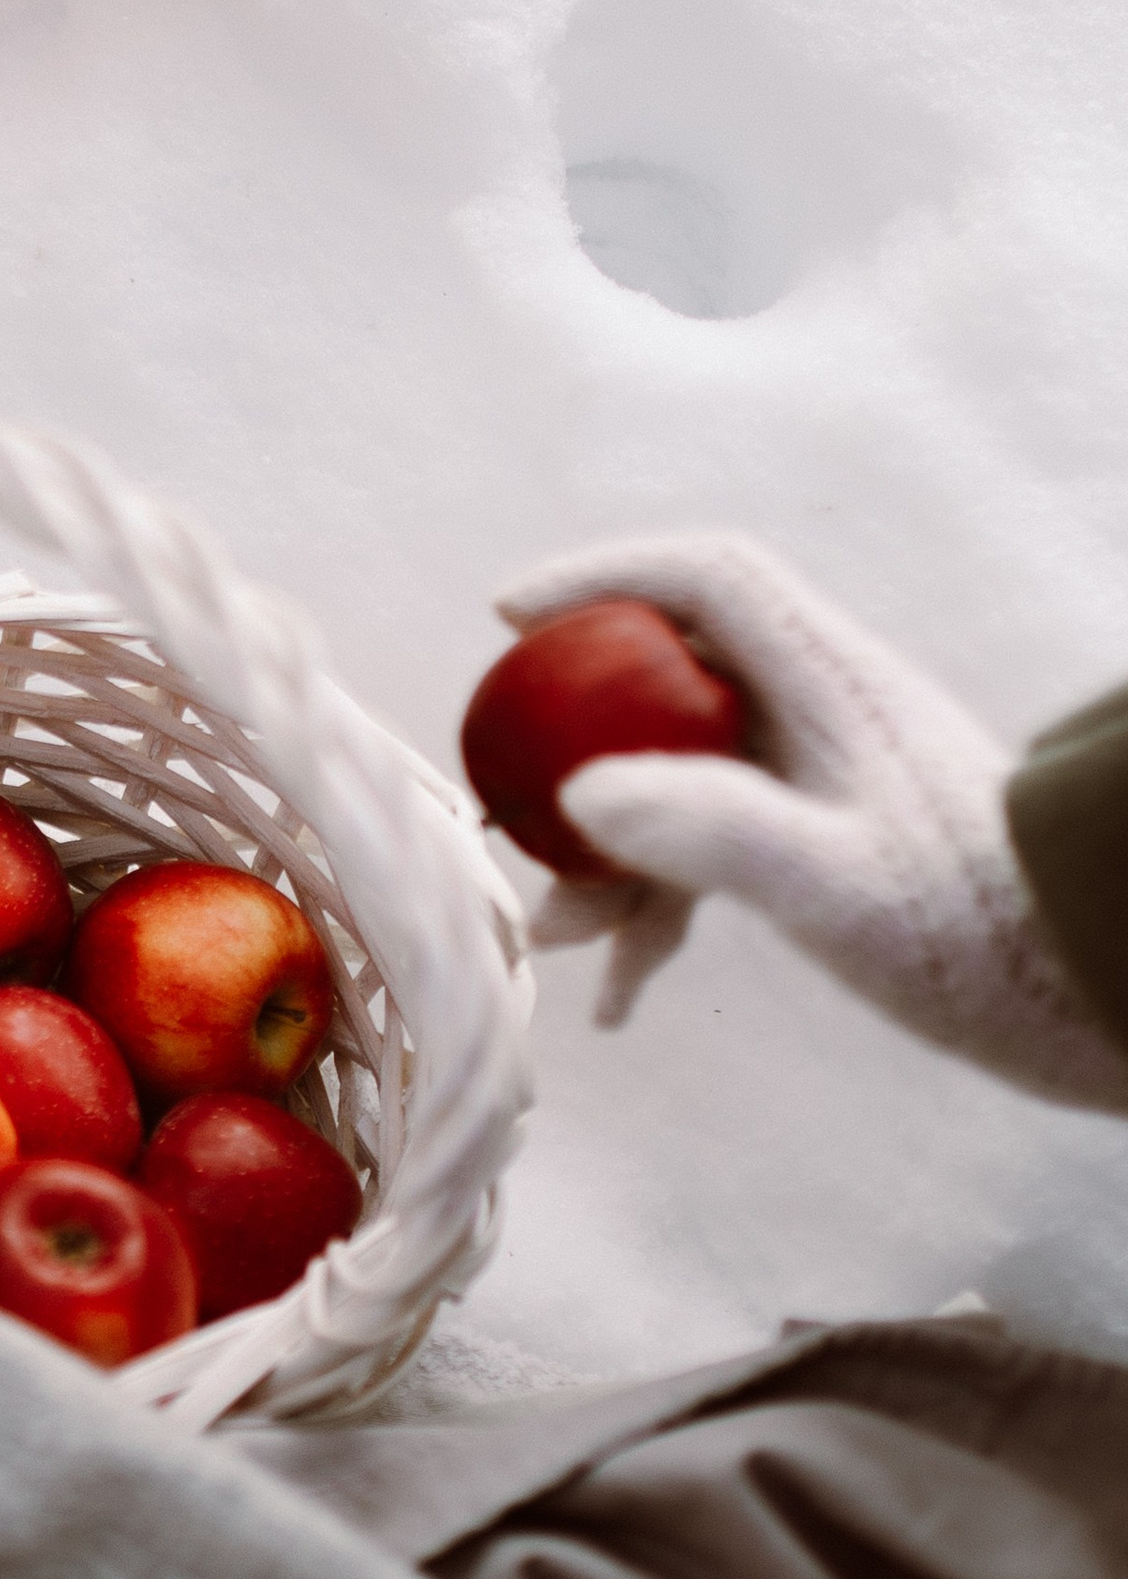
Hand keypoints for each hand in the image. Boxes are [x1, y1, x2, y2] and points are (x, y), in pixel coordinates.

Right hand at [499, 534, 1127, 1109]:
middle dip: (578, 748)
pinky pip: (718, 854)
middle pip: (673, 685)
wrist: (1086, 987)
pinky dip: (661, 913)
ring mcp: (828, 781)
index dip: (602, 578)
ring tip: (563, 941)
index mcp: (835, 683)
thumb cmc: (980, 936)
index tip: (509, 616)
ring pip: (683, 782)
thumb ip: (716, 832)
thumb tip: (585, 794)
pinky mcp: (833, 847)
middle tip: (513, 812)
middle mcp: (827, 714)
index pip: (707, 581)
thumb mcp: (840, 891)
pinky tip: (621, 1001)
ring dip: (610, 856)